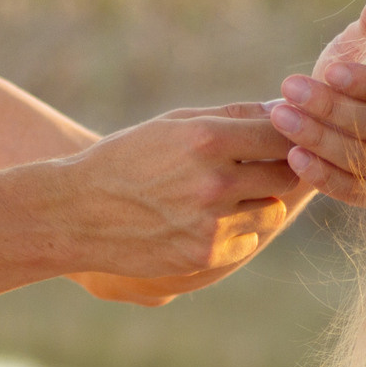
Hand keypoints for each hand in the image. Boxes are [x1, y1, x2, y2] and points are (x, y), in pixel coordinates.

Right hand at [53, 103, 303, 288]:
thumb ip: (232, 117)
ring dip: (258, 201)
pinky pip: (249, 240)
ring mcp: (211, 223)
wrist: (79, 212)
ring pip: (272, 210)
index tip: (280, 137)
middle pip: (286, 174)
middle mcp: (213, 182)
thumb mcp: (174, 123)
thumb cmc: (129, 158)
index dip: (286, 134)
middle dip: (278, 167)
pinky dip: (237, 232)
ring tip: (224, 195)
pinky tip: (205, 221)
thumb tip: (283, 112)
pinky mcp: (205, 255)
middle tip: (257, 167)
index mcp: (206, 139)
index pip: (279, 134)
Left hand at [269, 0, 365, 207]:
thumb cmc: (353, 69)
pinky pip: (354, 192)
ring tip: (280, 115)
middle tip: (289, 88)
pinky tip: (294, 158)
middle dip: (331, 108)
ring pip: (362, 159)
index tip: (331, 70)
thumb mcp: (365, 42)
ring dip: (319, 138)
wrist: (333, 114)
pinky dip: (325, 177)